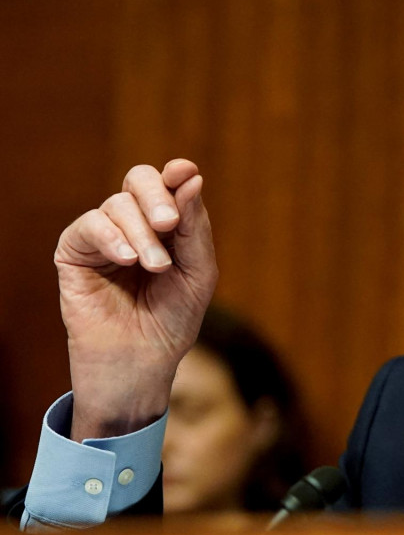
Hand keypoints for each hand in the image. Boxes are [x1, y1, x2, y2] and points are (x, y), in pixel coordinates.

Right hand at [55, 159, 217, 441]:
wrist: (143, 362)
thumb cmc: (173, 319)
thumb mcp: (198, 271)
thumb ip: (194, 226)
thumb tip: (189, 176)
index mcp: (166, 226)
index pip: (169, 185)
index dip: (176, 176)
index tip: (185, 172)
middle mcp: (133, 224)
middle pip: (138, 181)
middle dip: (157, 197)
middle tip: (170, 223)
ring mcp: (103, 237)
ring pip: (117, 205)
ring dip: (142, 234)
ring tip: (157, 268)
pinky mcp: (74, 253)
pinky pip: (88, 226)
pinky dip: (111, 237)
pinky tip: (128, 258)